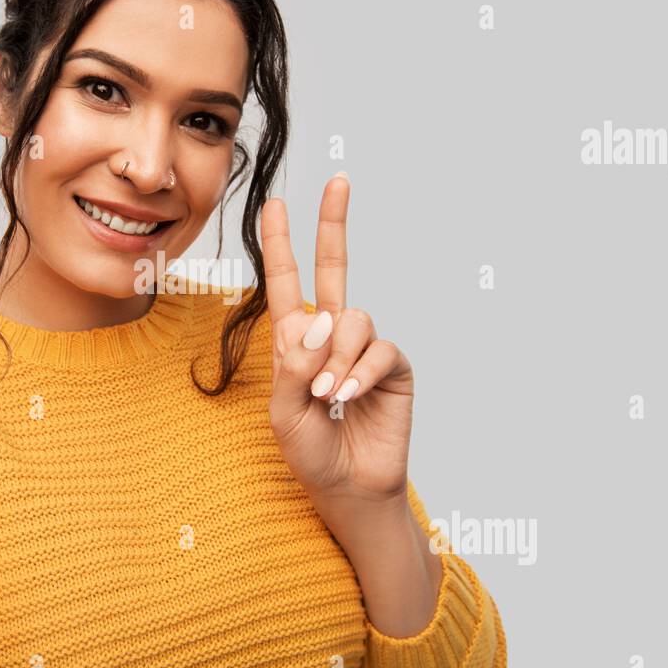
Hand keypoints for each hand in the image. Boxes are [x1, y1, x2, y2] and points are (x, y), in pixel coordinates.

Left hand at [259, 174, 414, 510]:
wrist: (348, 488)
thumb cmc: (310, 452)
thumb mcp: (284, 412)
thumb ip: (295, 365)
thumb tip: (322, 317)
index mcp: (294, 341)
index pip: (286, 284)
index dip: (280, 244)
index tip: (274, 204)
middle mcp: (330, 335)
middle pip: (334, 268)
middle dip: (334, 223)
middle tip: (340, 180)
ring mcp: (364, 348)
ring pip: (352, 319)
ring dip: (337, 356)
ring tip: (328, 396)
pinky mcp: (393, 367)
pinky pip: (379, 350)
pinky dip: (359, 373)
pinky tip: (349, 397)